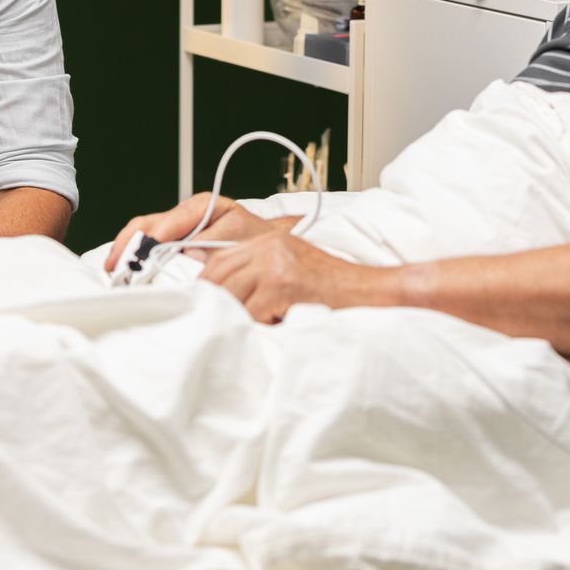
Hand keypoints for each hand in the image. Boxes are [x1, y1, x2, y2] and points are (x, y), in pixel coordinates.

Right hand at [104, 192, 280, 271]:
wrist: (267, 244)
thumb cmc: (255, 239)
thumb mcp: (240, 237)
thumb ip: (214, 243)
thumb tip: (187, 254)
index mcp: (200, 207)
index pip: (167, 221)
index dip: (151, 239)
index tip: (142, 255)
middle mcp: (183, 216)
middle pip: (145, 225)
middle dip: (128, 245)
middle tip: (116, 266)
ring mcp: (175, 230)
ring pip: (140, 235)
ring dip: (126, 253)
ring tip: (114, 271)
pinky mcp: (172, 245)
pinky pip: (146, 248)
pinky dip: (133, 259)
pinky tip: (125, 273)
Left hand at [197, 230, 394, 323]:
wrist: (370, 294)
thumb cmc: (331, 293)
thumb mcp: (289, 272)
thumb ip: (256, 276)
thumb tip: (214, 294)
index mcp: (267, 241)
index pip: (217, 260)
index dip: (204, 286)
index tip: (199, 306)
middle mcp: (269, 246)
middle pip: (217, 275)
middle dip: (213, 303)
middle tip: (216, 326)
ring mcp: (276, 264)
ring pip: (230, 295)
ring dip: (236, 317)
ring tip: (253, 328)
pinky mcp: (283, 284)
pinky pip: (250, 311)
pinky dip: (257, 325)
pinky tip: (273, 328)